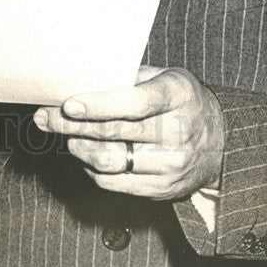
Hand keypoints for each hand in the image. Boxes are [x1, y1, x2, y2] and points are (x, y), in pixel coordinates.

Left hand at [33, 66, 223, 199]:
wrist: (220, 142)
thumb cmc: (182, 101)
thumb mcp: (166, 77)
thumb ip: (131, 78)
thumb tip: (82, 77)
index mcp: (178, 95)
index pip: (136, 103)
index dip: (100, 104)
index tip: (69, 103)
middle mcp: (177, 131)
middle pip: (114, 133)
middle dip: (71, 125)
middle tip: (45, 117)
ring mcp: (171, 164)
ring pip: (108, 161)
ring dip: (78, 148)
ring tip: (66, 135)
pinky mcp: (162, 189)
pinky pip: (113, 182)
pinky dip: (92, 168)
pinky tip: (86, 154)